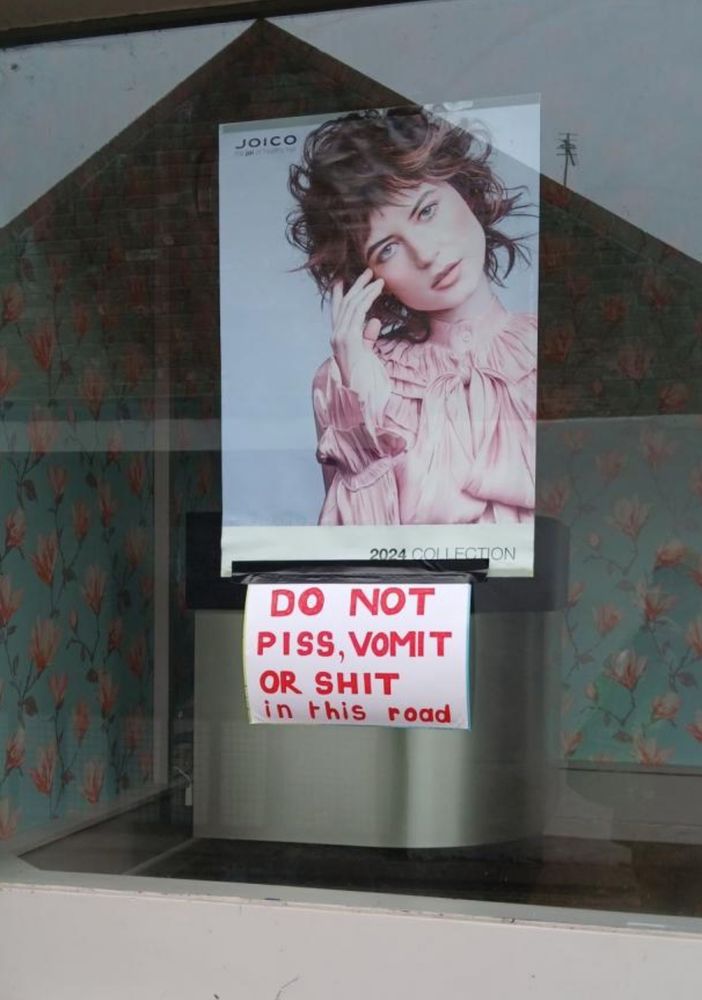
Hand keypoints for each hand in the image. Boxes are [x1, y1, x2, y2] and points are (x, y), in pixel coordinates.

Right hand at [329, 268, 383, 386]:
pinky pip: (359, 312)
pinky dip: (368, 298)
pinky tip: (376, 290)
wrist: (358, 391)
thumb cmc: (364, 375)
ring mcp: (340, 336)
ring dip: (366, 289)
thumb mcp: (366, 352)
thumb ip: (368, 336)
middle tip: (368, 272)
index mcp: (338, 338)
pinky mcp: (348, 337)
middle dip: (357, 286)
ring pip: (353, 305)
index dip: (339, 293)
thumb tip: (375, 320)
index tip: (342, 278)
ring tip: (377, 279)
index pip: (337, 311)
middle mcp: (336, 334)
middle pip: (345, 303)